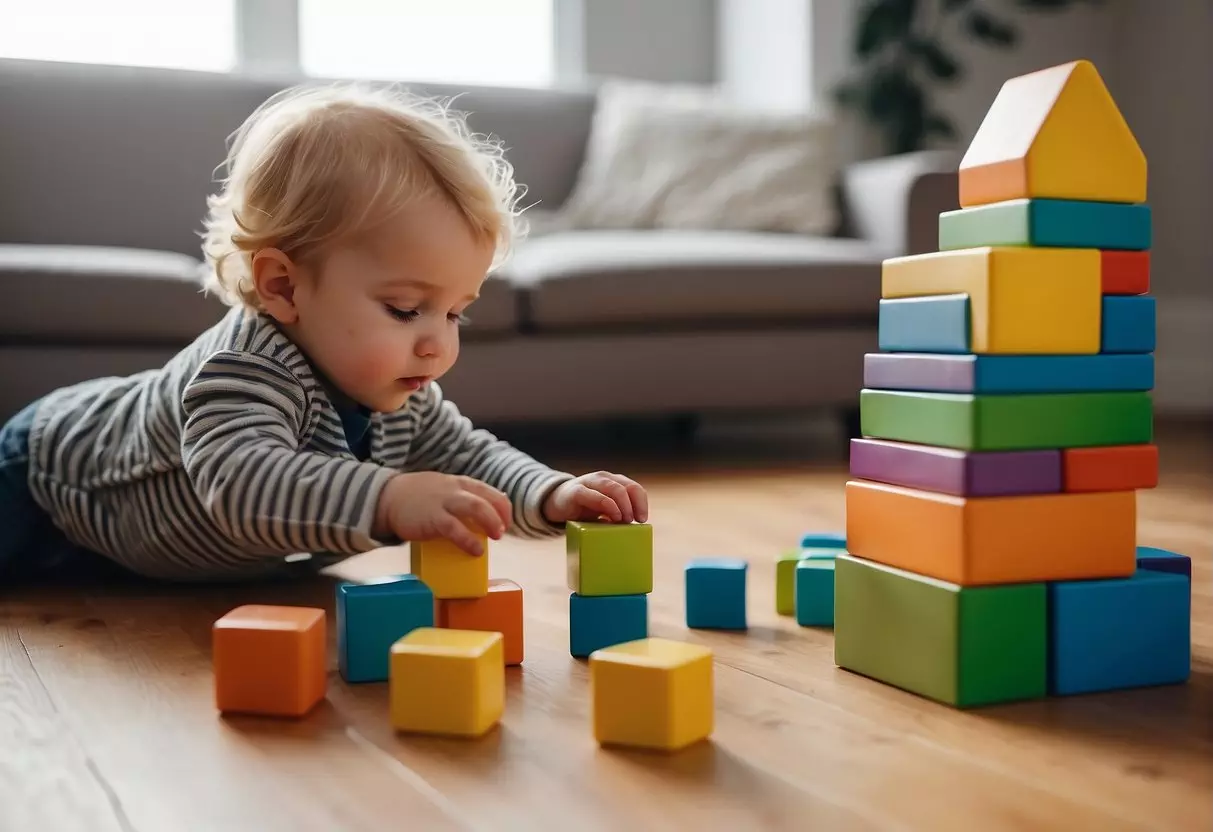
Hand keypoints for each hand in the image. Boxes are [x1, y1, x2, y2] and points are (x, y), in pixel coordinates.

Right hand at [374, 472, 511, 555]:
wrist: (388, 498)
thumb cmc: (419, 497)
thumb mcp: (444, 489)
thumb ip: (463, 496)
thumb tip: (488, 511)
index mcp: (460, 483)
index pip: (490, 491)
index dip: (502, 507)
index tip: (505, 522)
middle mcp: (455, 490)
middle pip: (486, 499)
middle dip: (499, 515)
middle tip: (502, 531)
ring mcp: (444, 502)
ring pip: (476, 508)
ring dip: (490, 522)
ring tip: (495, 537)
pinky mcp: (432, 519)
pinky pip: (456, 529)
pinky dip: (469, 540)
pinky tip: (476, 550)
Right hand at [542, 471, 648, 525]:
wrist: (556, 503)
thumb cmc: (584, 509)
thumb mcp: (603, 511)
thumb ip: (617, 514)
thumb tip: (634, 529)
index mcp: (613, 481)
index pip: (634, 488)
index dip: (641, 503)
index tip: (642, 519)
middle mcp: (603, 478)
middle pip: (627, 487)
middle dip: (634, 505)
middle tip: (633, 521)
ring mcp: (590, 482)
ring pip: (614, 488)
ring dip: (623, 506)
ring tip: (624, 521)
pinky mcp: (577, 491)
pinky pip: (596, 496)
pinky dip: (608, 506)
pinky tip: (611, 518)